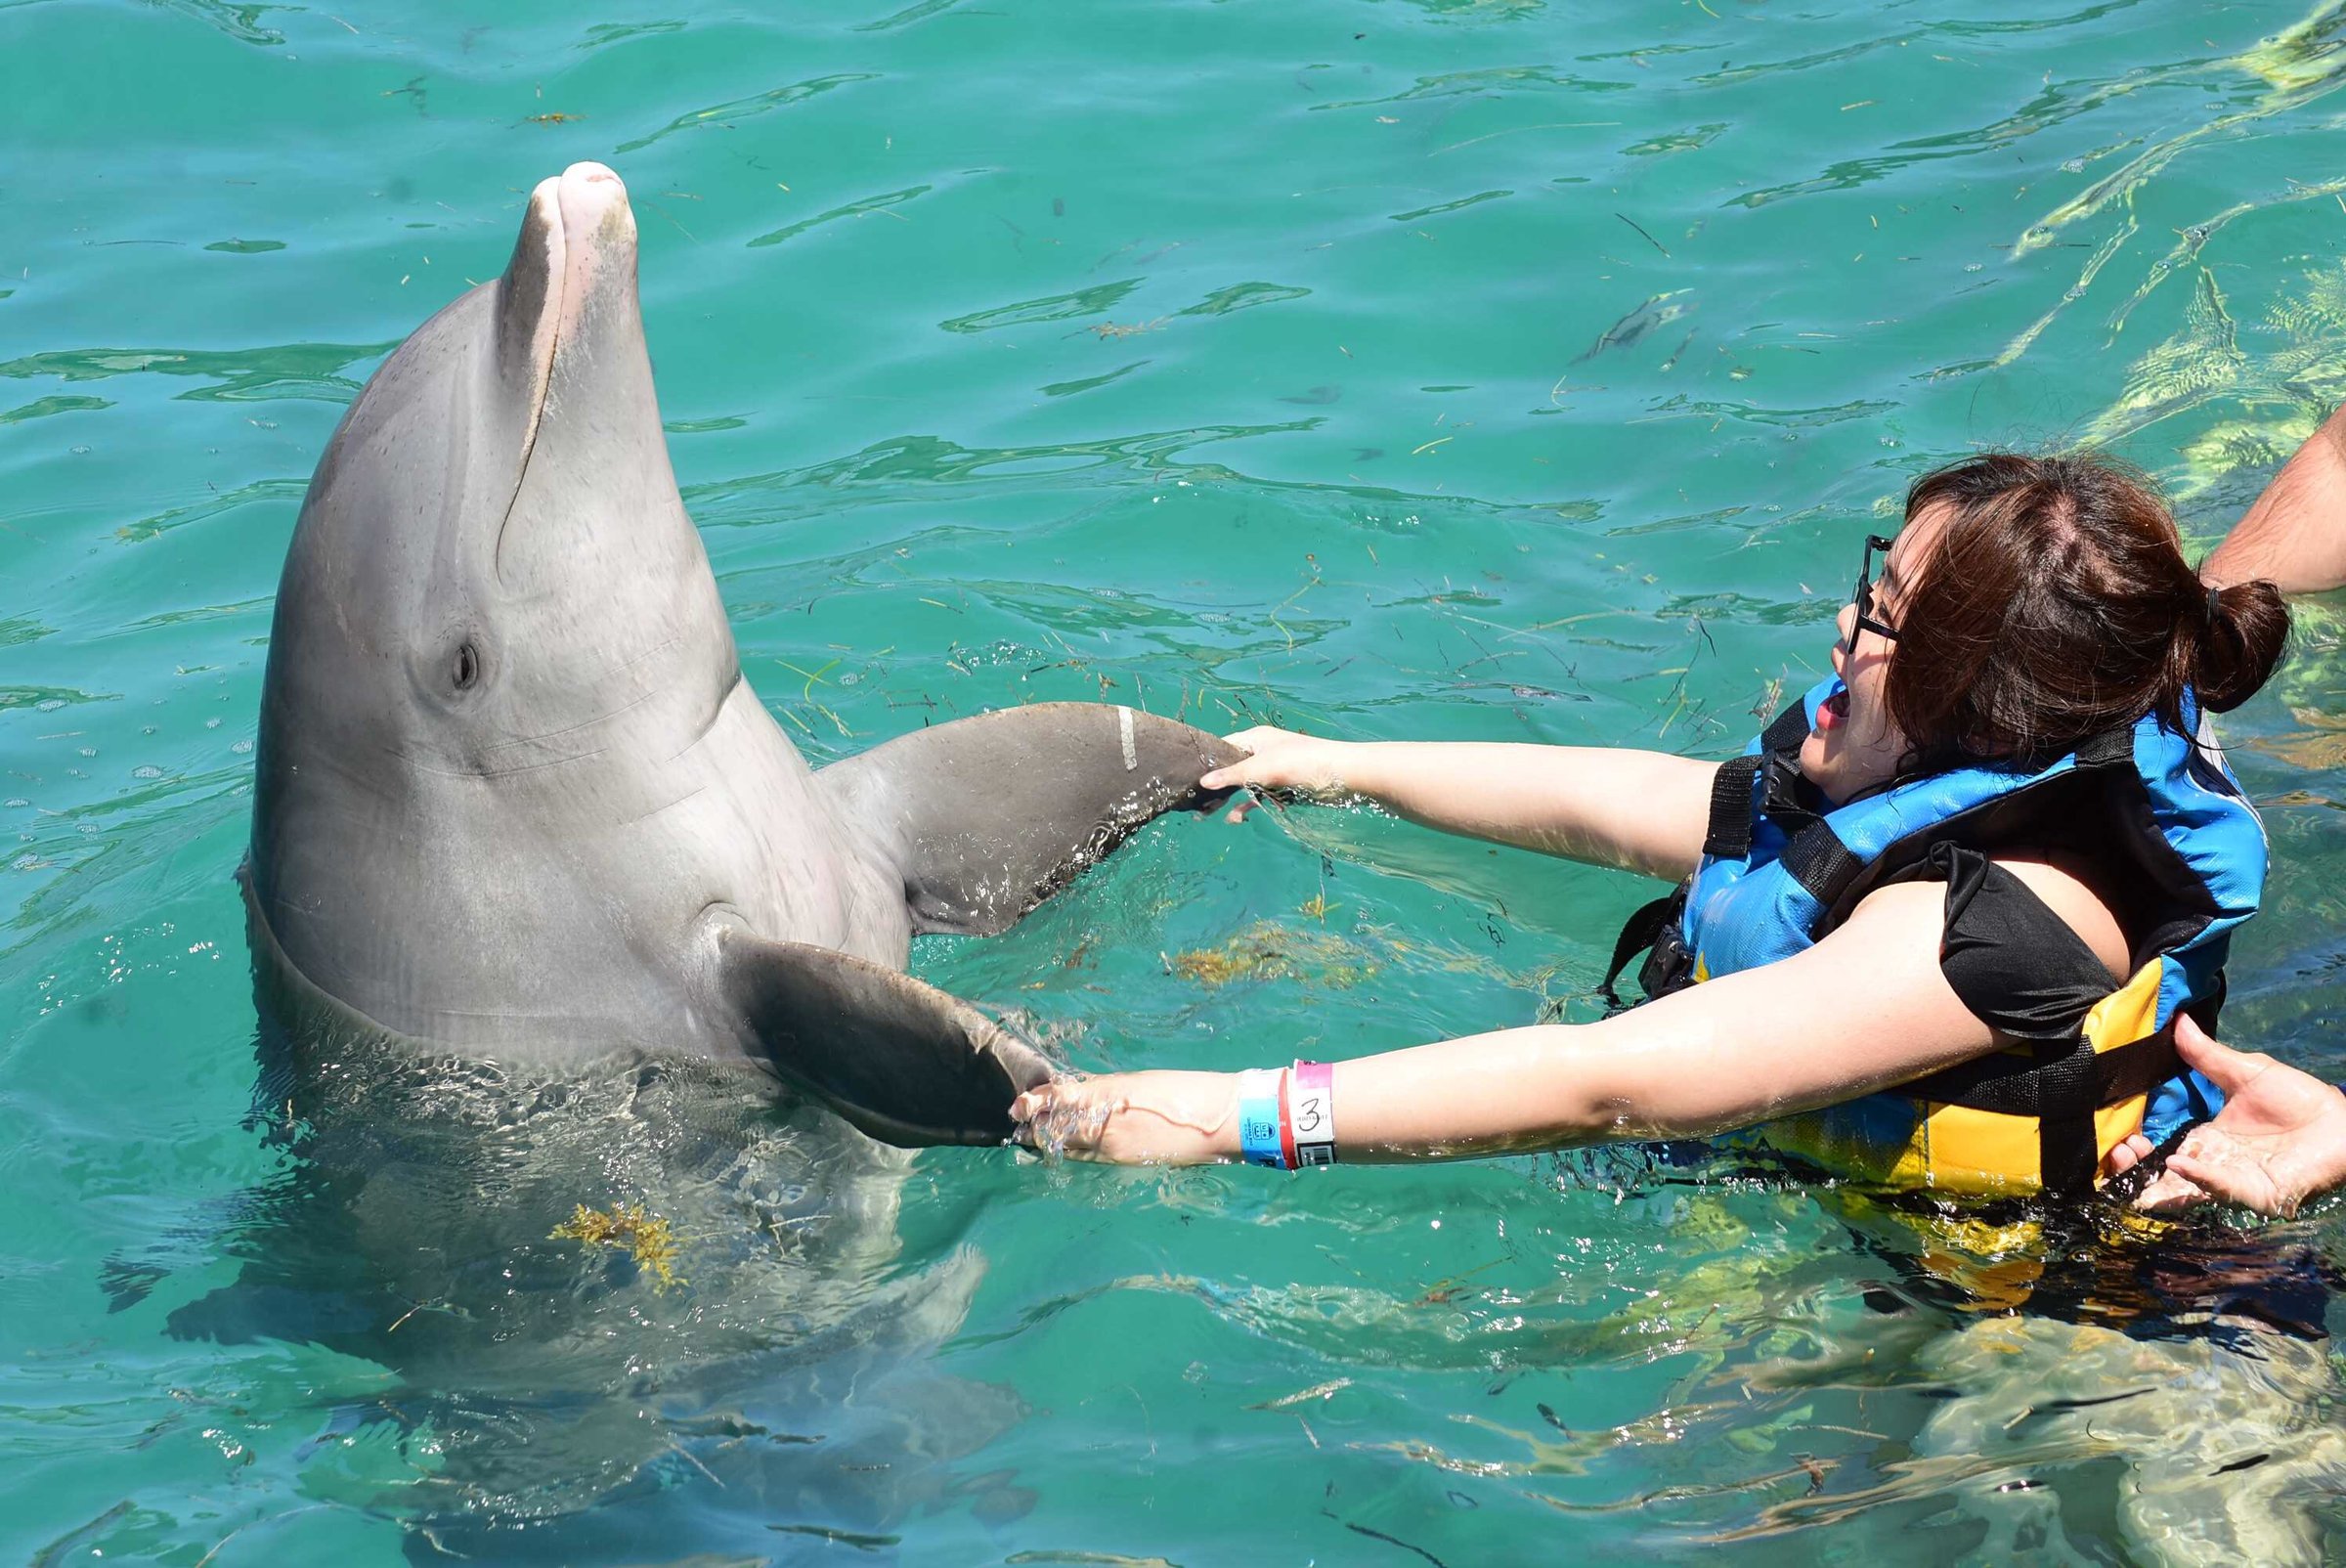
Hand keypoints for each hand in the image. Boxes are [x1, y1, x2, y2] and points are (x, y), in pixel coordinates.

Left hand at [1010, 1070, 1239, 1163]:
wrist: (1217, 1119)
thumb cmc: (1181, 1090)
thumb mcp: (1137, 1082)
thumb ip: (1105, 1090)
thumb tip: (1081, 1093)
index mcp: (1106, 1096)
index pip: (1058, 1100)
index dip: (1034, 1103)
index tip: (1018, 1106)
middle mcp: (1104, 1125)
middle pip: (1055, 1131)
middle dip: (1036, 1128)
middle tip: (1024, 1125)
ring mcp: (1114, 1148)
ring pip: (1069, 1148)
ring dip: (1052, 1143)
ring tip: (1040, 1138)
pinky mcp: (1126, 1163)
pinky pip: (1091, 1158)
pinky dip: (1076, 1151)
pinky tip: (1073, 1148)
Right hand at [1200, 726, 1353, 823]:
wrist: (1341, 775)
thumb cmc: (1299, 763)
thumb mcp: (1261, 768)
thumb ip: (1232, 776)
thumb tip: (1203, 782)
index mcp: (1255, 738)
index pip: (1224, 747)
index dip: (1209, 762)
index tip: (1190, 779)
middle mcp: (1261, 752)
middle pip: (1232, 768)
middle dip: (1217, 785)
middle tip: (1196, 803)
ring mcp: (1272, 771)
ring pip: (1244, 785)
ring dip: (1230, 799)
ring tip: (1208, 815)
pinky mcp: (1283, 788)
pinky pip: (1259, 797)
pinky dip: (1248, 806)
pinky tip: (1237, 819)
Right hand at [2108, 1016, 2345, 1217]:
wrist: (2343, 1124)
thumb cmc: (2298, 1098)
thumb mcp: (2245, 1072)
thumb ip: (2207, 1055)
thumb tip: (2177, 1020)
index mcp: (2204, 1139)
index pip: (2157, 1150)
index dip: (2132, 1147)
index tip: (2116, 1132)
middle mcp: (2211, 1165)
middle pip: (2160, 1179)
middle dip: (2129, 1172)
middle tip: (2116, 1151)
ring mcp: (2230, 1182)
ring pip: (2181, 1191)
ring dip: (2153, 1182)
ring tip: (2129, 1157)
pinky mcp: (2253, 1194)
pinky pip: (2219, 1188)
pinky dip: (2197, 1178)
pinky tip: (2176, 1162)